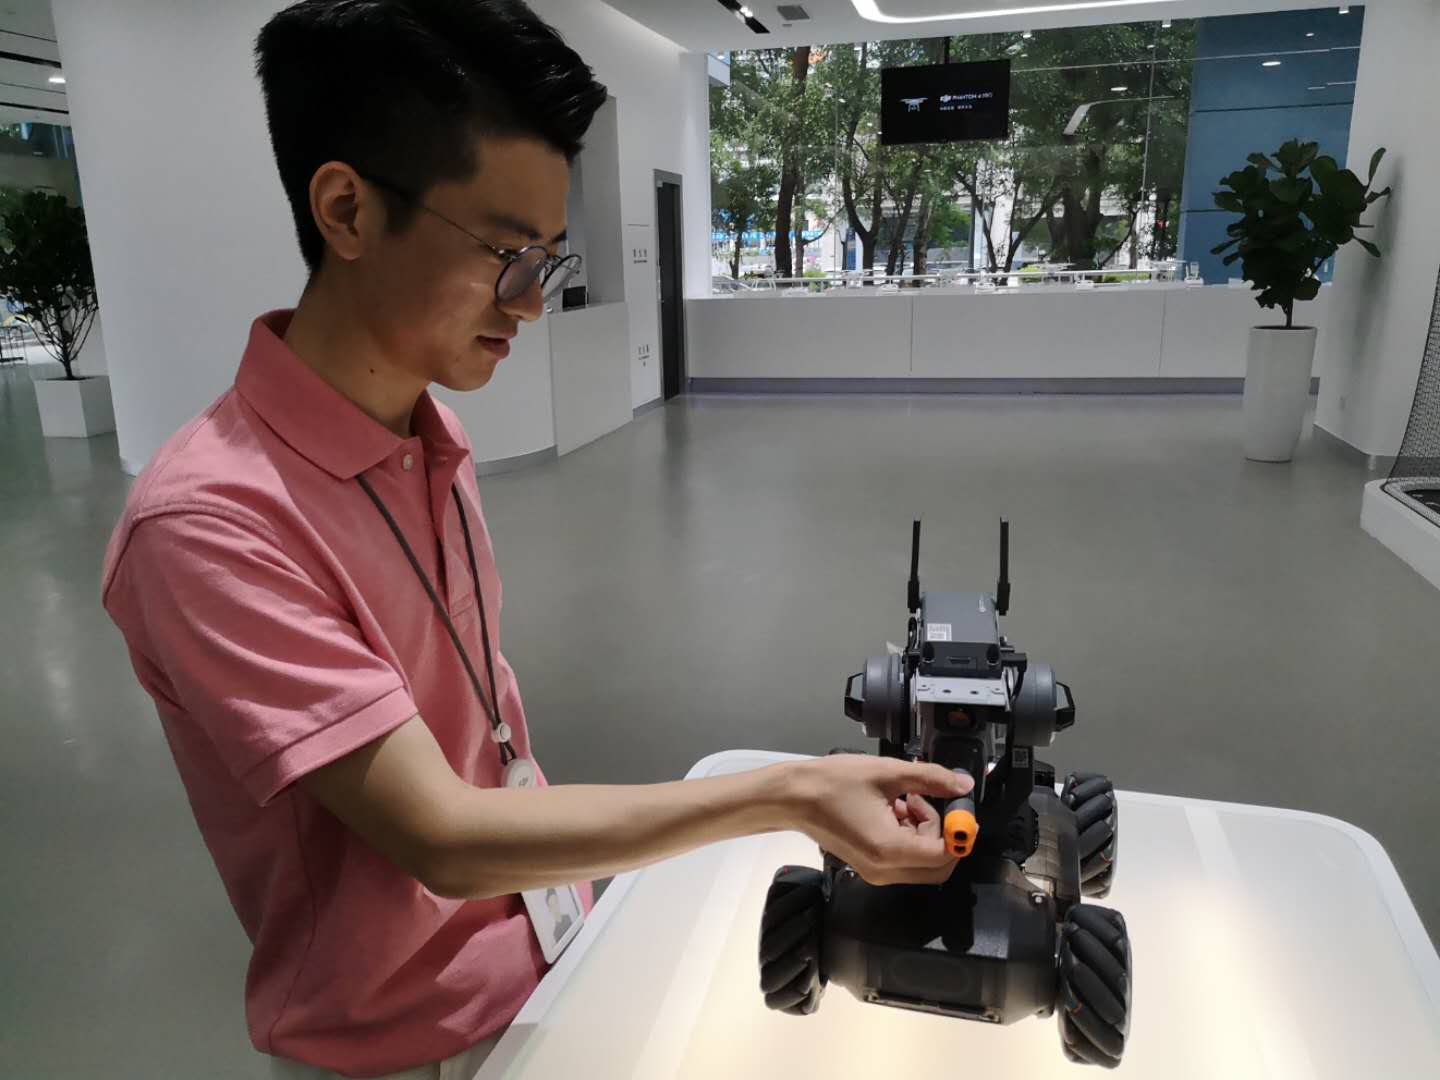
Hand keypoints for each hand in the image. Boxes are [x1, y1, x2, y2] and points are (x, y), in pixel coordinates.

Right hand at [782, 756, 973, 885]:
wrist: (793, 797)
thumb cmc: (834, 783)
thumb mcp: (888, 772)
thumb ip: (931, 778)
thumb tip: (963, 784)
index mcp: (890, 849)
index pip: (944, 854)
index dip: (958, 832)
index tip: (956, 805)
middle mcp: (885, 870)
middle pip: (938, 866)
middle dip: (942, 833)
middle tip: (927, 801)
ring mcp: (876, 872)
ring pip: (922, 861)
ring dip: (923, 830)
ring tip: (903, 799)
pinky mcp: (869, 867)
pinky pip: (904, 859)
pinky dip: (908, 835)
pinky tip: (892, 809)